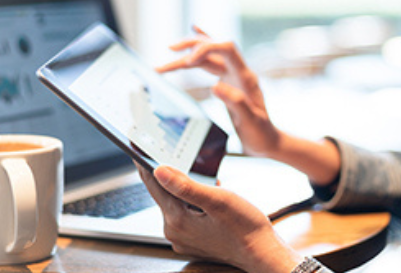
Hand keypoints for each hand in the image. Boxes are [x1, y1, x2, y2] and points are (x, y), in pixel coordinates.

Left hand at [138, 164, 302, 272]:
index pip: (153, 184)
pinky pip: (185, 213)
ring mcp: (183, 238)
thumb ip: (186, 186)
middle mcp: (175, 231)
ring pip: (175, 202)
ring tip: (196, 174)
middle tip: (170, 152)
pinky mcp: (193, 240)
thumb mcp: (217, 200)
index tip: (137, 146)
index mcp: (177, 220)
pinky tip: (207, 193)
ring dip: (183, 187)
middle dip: (169, 173)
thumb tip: (159, 171)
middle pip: (163, 193)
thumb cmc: (245, 227)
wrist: (262, 253)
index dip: (144, 163)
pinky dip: (192, 200)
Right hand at [157, 27, 280, 156]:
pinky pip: (211, 60)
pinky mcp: (227, 79)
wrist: (267, 140)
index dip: (206, 49)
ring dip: (187, 54)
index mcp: (245, 78)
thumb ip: (235, 102)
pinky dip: (201, 49)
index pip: (226, 49)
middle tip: (170, 49)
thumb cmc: (260, 133)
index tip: (188, 61)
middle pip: (214, 46)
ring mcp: (233, 74)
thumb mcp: (251, 122)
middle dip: (191, 45)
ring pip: (208, 56)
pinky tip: (193, 37)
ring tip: (167, 57)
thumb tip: (216, 86)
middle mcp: (238, 71)